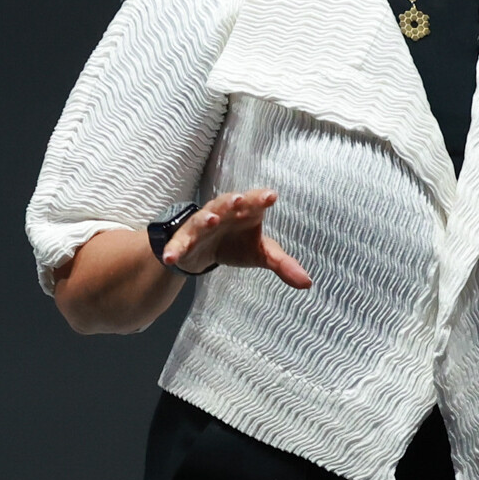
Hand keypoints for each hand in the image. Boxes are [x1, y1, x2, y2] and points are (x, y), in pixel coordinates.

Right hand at [163, 186, 312, 289]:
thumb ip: (283, 264)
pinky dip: (174, 250)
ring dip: (205, 218)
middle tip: (238, 200)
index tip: (271, 197)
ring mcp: (201, 226)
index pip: (254, 202)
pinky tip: (170, 258)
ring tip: (211, 220)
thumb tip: (308, 282)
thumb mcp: (261, 253)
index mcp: (244, 212)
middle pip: (226, 204)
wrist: (204, 250)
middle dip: (231, 202)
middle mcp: (222, 214)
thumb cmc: (237, 243)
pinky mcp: (184, 242)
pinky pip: (178, 245)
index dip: (261, 198)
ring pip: (202, 219)